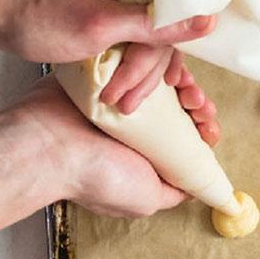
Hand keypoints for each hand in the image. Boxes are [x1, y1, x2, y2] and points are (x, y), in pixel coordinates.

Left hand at [0, 0, 216, 113]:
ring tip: (119, 102)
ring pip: (149, 34)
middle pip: (164, 27)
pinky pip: (133, 31)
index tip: (158, 84)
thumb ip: (155, 27)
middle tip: (125, 101)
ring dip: (136, 71)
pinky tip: (124, 84)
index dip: (167, 52)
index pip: (177, 12)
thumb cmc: (34, 12)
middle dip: (145, 70)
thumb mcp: (99, 27)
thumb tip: (207, 21)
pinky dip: (126, 59)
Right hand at [17, 75, 218, 217]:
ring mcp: (124, 95)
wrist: (51, 147)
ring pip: (166, 82)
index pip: (186, 134)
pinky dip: (161, 61)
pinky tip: (172, 69)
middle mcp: (137, 123)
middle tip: (199, 106)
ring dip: (185, 83)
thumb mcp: (146, 198)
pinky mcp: (111, 71)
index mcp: (147, 150)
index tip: (208, 127)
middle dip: (198, 103)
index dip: (204, 128)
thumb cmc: (95, 177)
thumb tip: (194, 189)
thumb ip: (172, 192)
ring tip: (188, 90)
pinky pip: (143, 59)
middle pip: (180, 105)